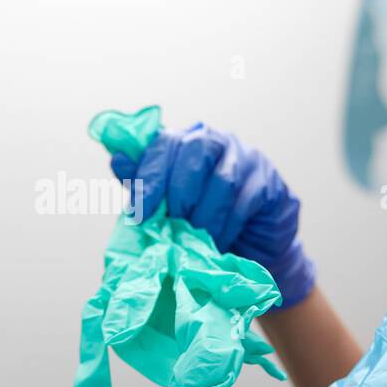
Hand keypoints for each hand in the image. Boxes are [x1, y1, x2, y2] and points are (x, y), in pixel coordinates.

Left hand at [110, 123, 315, 307]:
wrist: (250, 246)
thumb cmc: (202, 221)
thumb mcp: (166, 204)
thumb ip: (144, 181)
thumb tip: (118, 159)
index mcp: (186, 141)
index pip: (165, 142)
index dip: (150, 174)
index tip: (139, 211)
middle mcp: (217, 142)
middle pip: (195, 150)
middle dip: (178, 193)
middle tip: (171, 226)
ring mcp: (247, 159)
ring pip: (221, 180)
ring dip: (203, 215)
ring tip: (194, 240)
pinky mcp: (269, 183)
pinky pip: (244, 202)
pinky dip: (227, 226)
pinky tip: (218, 242)